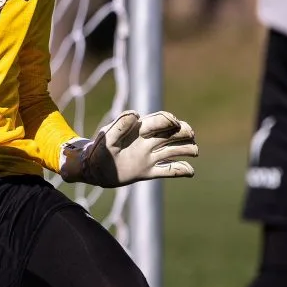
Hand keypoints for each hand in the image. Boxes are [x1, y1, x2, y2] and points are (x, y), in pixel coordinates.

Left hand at [59, 110, 197, 186]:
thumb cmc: (98, 150)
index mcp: (138, 129)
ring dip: (186, 149)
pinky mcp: (147, 171)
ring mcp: (148, 156)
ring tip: (194, 151)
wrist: (92, 169)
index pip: (158, 120)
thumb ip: (119, 126)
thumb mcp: (106, 137)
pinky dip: (180, 170)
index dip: (168, 120)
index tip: (174, 123)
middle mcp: (147, 141)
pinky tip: (190, 171)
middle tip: (190, 135)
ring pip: (173, 150)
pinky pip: (167, 171)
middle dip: (183, 132)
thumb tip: (136, 114)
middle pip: (171, 133)